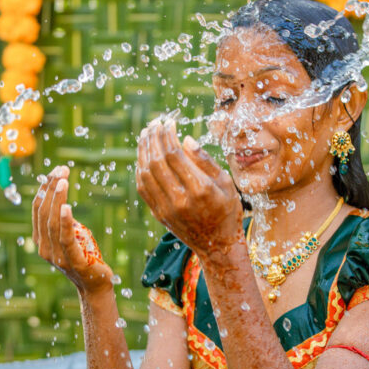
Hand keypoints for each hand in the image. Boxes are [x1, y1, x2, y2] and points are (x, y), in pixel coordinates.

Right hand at [32, 166, 113, 294]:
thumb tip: (61, 201)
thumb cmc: (85, 258)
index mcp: (41, 240)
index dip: (44, 188)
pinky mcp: (73, 261)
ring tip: (63, 181)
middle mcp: (44, 248)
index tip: (55, 171)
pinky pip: (66, 238)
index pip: (38, 209)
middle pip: (44, 212)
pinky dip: (65, 221)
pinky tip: (67, 207)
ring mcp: (57, 256)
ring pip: (52, 222)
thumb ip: (63, 223)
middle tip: (61, 170)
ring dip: (57, 199)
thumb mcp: (71, 237)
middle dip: (51, 188)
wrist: (95, 286)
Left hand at [135, 119, 243, 256]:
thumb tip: (185, 139)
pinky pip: (143, 187)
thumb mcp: (226, 182)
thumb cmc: (227, 210)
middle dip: (153, 138)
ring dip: (143, 150)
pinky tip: (144, 155)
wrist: (217, 245)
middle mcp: (180, 199)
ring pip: (145, 173)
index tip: (169, 122)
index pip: (174, 154)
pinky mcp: (158, 214)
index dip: (168, 135)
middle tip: (154, 123)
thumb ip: (206, 160)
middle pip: (157, 161)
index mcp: (200, 189)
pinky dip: (140, 168)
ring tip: (146, 134)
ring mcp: (166, 208)